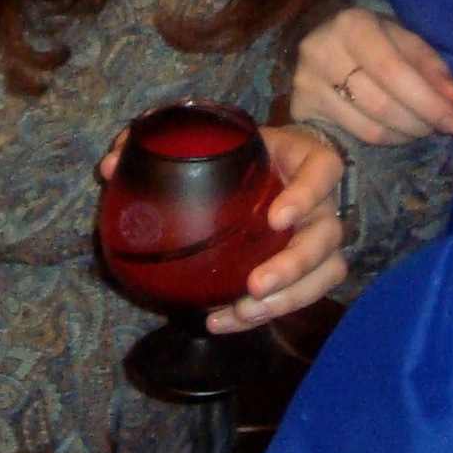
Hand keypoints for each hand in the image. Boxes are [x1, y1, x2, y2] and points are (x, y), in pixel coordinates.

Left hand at [206, 124, 346, 333]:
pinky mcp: (308, 269)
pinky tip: (226, 318)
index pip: (324, 169)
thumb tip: (125, 154)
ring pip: (327, 271)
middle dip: (294, 264)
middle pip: (328, 234)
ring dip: (288, 298)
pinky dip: (263, 314)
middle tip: (256, 284)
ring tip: (245, 310)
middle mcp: (324, 201)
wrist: (265, 169)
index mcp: (309, 159)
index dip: (307, 194)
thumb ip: (188, 138)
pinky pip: (300, 295)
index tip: (277, 217)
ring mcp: (320, 236)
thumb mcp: (227, 134)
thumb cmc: (246, 150)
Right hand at [291, 6, 452, 142]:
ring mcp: (306, 84)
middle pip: (382, 105)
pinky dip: (386, 139)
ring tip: (423, 128)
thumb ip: (431, 66)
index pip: (394, 72)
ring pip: (369, 128)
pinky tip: (398, 131)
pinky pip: (354, 137)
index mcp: (352, 25)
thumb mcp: (402, 38)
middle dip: (422, 122)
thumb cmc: (369, 35)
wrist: (317, 33)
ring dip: (407, 134)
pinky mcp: (300, 109)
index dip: (429, 103)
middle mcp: (322, 53)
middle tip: (445, 127)